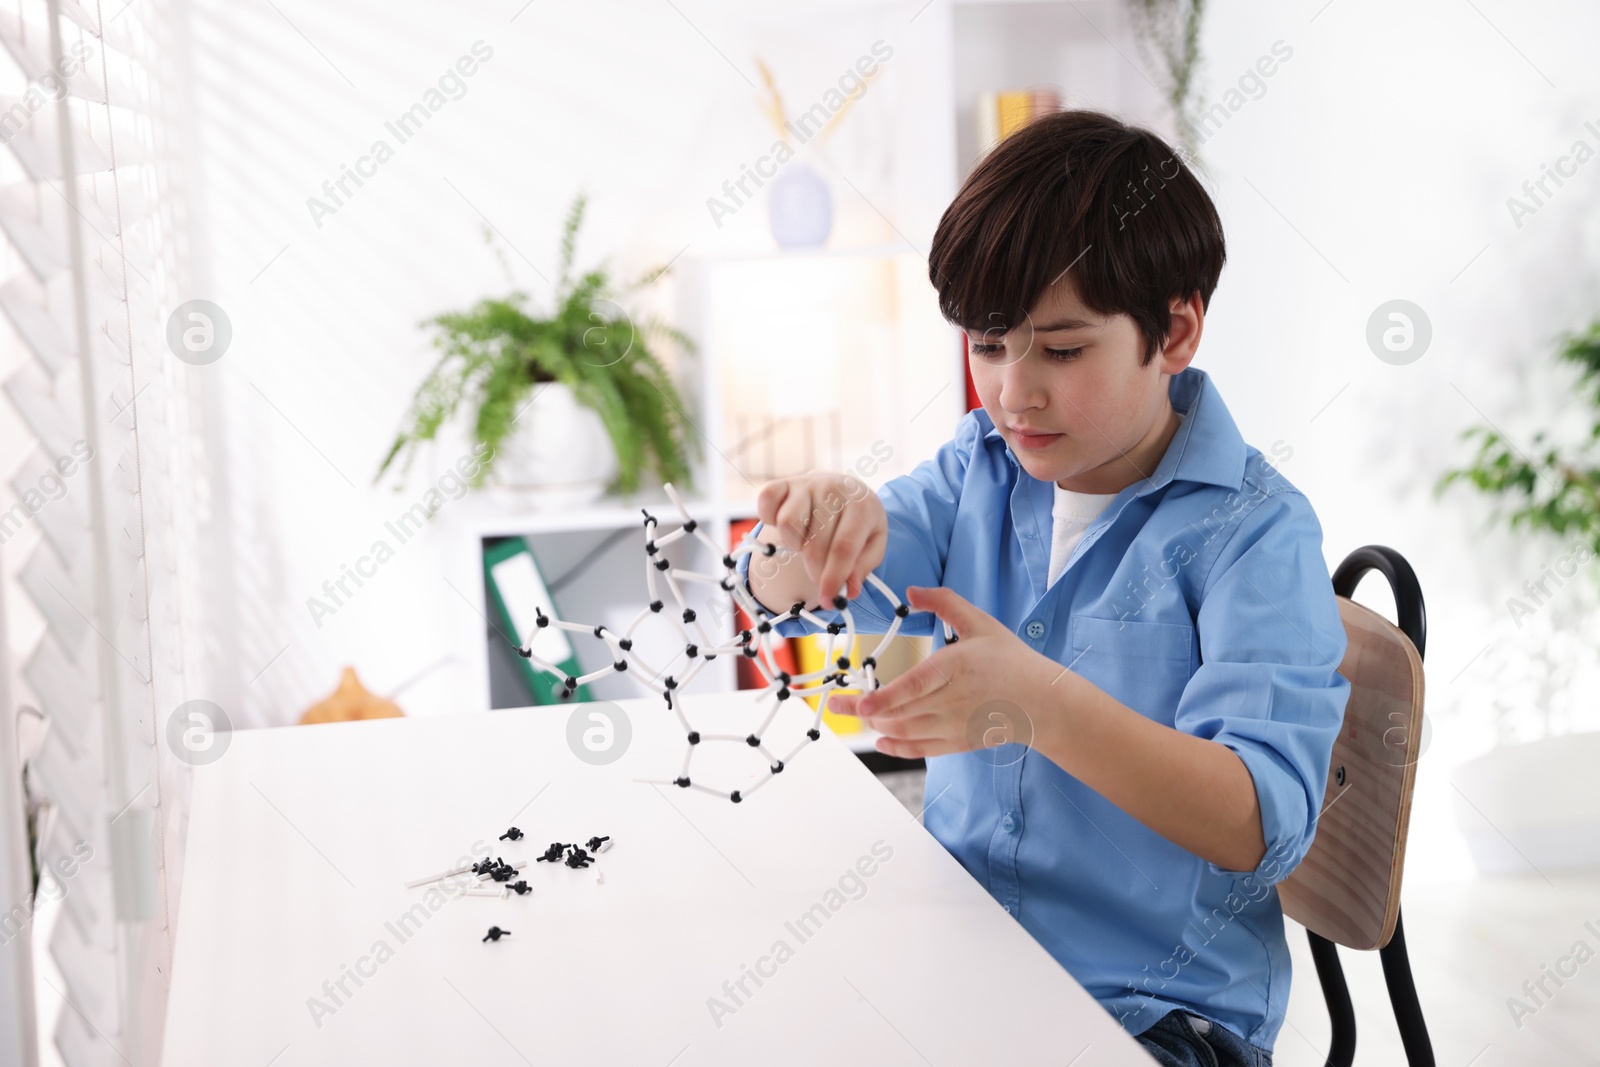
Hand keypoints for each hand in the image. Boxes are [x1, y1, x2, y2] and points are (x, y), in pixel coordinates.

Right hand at [754, 472, 887, 606]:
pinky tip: (790, 527)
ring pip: (787, 524)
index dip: (833, 578)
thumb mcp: (873, 544)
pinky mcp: (784, 483)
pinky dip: (770, 520)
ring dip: (795, 544)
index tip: (828, 600)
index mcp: (861, 505)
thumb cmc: (858, 522)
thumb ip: (863, 568)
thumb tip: (848, 592)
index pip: (843, 548)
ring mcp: (806, 484)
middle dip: (815, 570)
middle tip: (820, 575)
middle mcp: (833, 489)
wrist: (844, 489)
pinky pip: (766, 504)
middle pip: (814, 543)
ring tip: (807, 544)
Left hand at [828, 585, 1054, 758]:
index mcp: (954, 669)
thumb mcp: (980, 622)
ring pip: (905, 731)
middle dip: (863, 712)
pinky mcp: (957, 743)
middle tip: (837, 706)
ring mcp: (953, 726)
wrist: (1042, 702)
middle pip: (899, 713)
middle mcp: (951, 701)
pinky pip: (920, 749)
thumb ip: (945, 602)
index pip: (911, 689)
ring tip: (857, 715)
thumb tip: (911, 591)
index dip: (882, 699)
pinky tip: (880, 740)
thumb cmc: (1011, 660)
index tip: (860, 702)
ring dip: (877, 726)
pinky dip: (897, 747)